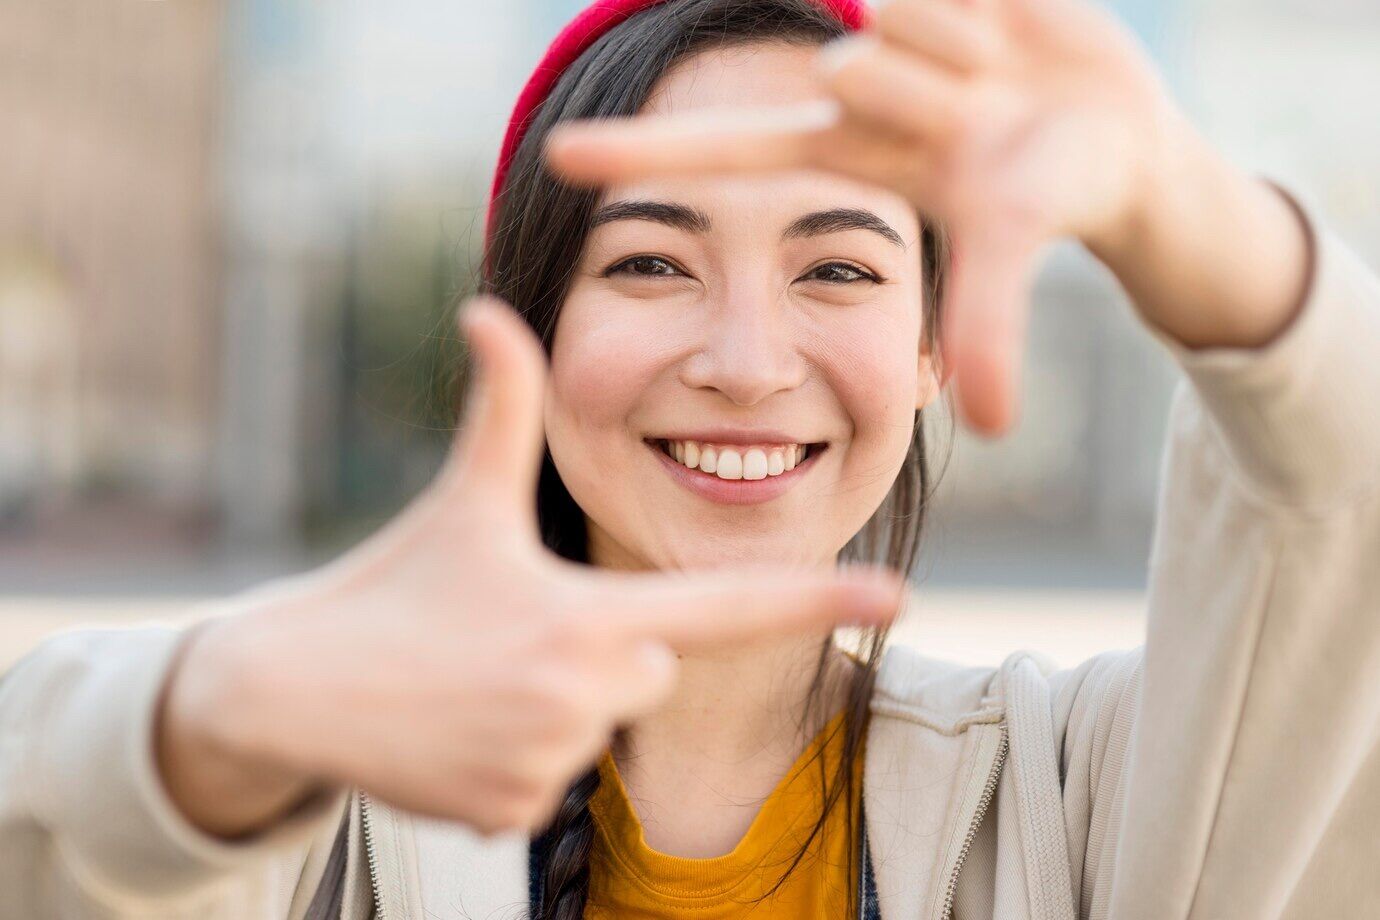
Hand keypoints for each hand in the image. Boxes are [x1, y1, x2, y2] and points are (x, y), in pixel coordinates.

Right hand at [158, 297, 902, 836]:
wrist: (289, 689)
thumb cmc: (390, 583)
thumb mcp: (459, 500)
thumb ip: (499, 408)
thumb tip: (486, 307)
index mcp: (587, 617)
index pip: (729, 605)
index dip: (816, 597)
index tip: (897, 593)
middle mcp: (581, 697)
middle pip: (650, 668)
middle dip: (601, 649)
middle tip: (509, 631)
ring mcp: (544, 764)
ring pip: (595, 726)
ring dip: (550, 701)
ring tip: (473, 677)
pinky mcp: (507, 817)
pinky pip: (545, 781)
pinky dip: (512, 754)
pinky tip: (457, 725)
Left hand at [544, 0, 1270, 433]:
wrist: (1119, 132)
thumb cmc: (1046, 195)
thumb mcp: (1003, 247)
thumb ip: (989, 323)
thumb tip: (992, 426)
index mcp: (838, 148)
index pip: (726, 151)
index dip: (645, 156)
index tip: (556, 160)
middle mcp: (847, 83)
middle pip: (859, 71)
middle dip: (928, 93)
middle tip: (972, 114)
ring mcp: (886, 22)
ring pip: (903, 17)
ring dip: (971, 53)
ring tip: (999, 79)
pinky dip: (1006, 5)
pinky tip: (1010, 33)